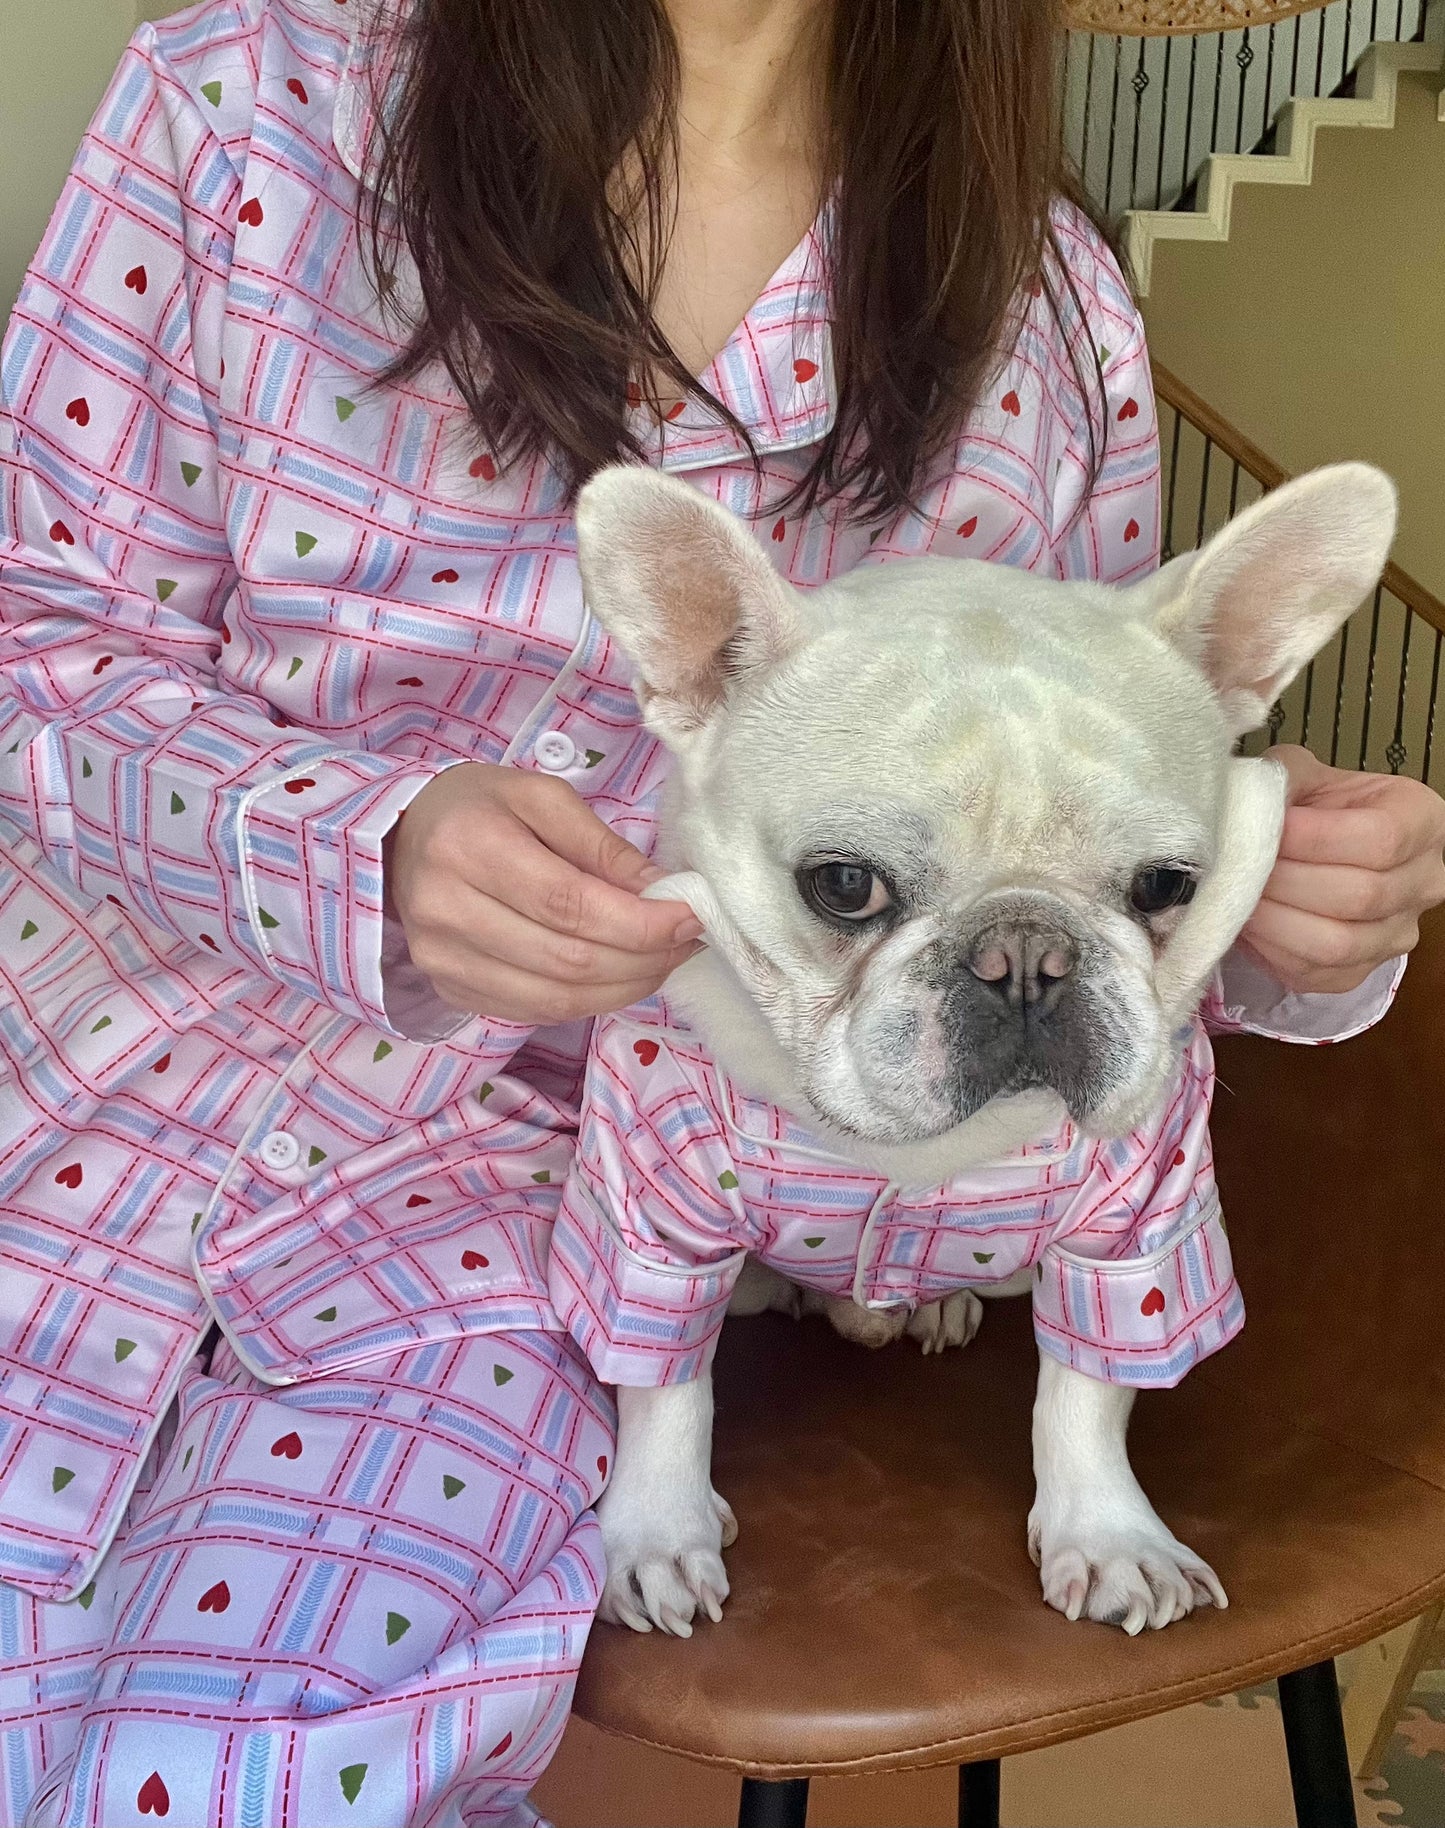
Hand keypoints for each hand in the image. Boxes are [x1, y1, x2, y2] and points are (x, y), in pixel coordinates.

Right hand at [387, 763, 701, 1022]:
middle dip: (643, 959)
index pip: (569, 904)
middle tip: (685, 941)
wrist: (401, 840)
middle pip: (568, 960)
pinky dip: (590, 1001)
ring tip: (662, 960)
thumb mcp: (541, 799)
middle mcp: (447, 911)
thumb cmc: (479, 809)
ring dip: (625, 988)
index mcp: (469, 847)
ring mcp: (443, 960)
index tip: (689, 917)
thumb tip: (662, 893)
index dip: (639, 923)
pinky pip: (535, 1012)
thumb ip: (603, 845)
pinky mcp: (450, 991)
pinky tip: (618, 976)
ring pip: (556, 1000)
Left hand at [1238, 746, 1444, 993]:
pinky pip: (1314, 974)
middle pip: (1360, 896)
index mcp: (1422, 822)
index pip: (1381, 839)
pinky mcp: (1357, 973)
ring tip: (1236, 894)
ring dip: (1274, 920)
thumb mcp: (1308, 776)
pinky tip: (1245, 923)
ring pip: (1337, 944)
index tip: (1268, 829)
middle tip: (1238, 865)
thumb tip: (1251, 800)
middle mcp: (1424, 883)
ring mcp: (1395, 935)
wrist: (1318, 851)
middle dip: (1286, 881)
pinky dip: (1269, 950)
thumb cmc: (1316, 810)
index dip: (1316, 838)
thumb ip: (1286, 777)